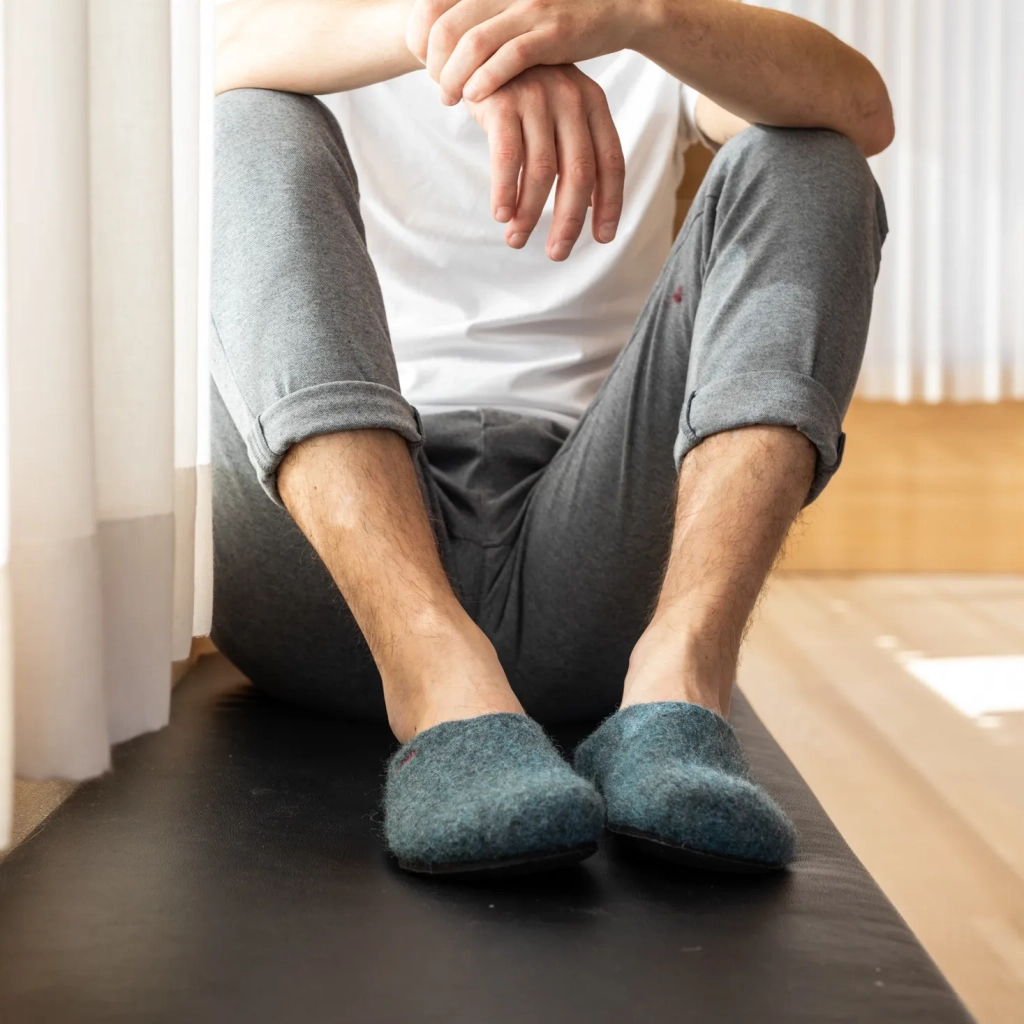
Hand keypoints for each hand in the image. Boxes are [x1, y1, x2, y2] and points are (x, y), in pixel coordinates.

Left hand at [407, 0, 640, 104]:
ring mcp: (529, 9)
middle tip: (440, 89)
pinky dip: (485, 80)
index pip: (433, 5)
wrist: (615, 6)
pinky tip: (476, 97)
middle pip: (446, 27)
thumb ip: (481, 19)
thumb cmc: (556, 15)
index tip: (424, 63)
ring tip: (451, 98)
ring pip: (472, 44)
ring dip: (453, 78)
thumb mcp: (512, 9)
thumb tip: (441, 42)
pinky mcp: (552, 34)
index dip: (419, 36)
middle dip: (434, 65)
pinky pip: (509, 57)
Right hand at [464, 64, 623, 259]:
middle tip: (558, 252)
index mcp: (593, 104)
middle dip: (569, 220)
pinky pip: (508, 158)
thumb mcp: (557, 114)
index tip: (603, 237)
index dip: (609, 204)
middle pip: (580, 173)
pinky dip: (505, 191)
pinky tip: (501, 215)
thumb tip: (587, 209)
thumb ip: (575, 151)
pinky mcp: (504, 102)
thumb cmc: (522, 94)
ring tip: (516, 240)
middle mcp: (571, 99)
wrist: (477, 53)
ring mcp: (538, 98)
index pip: (611, 161)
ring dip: (529, 213)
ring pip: (542, 171)